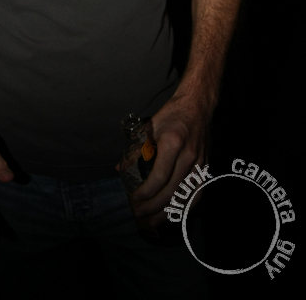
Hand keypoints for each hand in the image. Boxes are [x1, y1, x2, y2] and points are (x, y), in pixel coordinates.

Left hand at [129, 95, 209, 227]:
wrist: (198, 104)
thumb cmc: (172, 114)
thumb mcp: (149, 126)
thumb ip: (135, 149)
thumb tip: (120, 169)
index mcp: (173, 143)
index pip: (159, 176)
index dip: (147, 191)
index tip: (135, 197)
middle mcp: (188, 155)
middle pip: (172, 190)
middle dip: (154, 206)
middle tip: (140, 213)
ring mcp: (200, 163)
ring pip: (186, 195)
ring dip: (170, 211)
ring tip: (155, 222)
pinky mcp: (207, 166)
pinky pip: (198, 192)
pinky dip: (187, 206)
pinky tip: (177, 213)